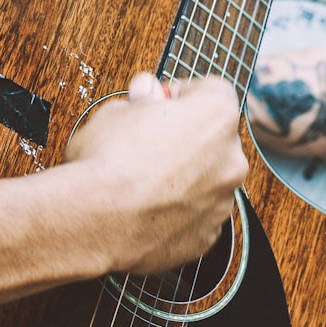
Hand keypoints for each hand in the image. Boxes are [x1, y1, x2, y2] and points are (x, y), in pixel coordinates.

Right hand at [63, 73, 247, 274]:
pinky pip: (196, 214)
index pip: (212, 91)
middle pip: (214, 138)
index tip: (158, 103)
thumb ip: (142, 100)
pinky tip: (146, 208)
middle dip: (186, 137)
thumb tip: (147, 93)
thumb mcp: (115, 111)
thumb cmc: (105, 163)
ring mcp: (222, 201)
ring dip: (184, 176)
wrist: (95, 222)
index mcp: (216, 117)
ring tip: (142, 181)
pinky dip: (178, 211)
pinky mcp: (207, 236)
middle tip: (147, 143)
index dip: (181, 95)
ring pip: (207, 179)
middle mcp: (230, 159)